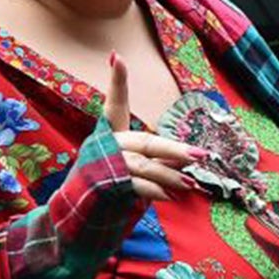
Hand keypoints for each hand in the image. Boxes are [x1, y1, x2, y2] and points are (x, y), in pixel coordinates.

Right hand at [105, 53, 208, 201]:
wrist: (78, 222)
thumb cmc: (110, 192)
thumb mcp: (134, 172)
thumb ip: (155, 161)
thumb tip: (185, 159)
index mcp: (109, 136)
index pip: (115, 105)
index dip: (116, 81)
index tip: (116, 56)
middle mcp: (103, 146)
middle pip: (145, 141)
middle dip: (174, 149)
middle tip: (200, 155)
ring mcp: (102, 165)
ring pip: (143, 164)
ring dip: (170, 175)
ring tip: (191, 183)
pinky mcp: (103, 186)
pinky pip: (135, 185)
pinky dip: (154, 190)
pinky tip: (169, 196)